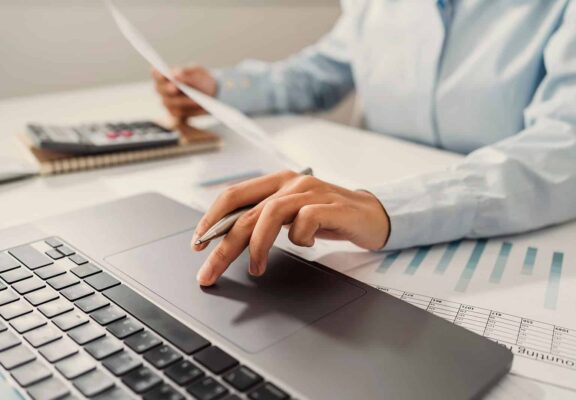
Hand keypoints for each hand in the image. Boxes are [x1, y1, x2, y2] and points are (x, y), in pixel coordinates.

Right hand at [152, 65, 216, 121]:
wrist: (211, 94)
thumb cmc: (201, 80)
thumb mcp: (198, 73)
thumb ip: (187, 74)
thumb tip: (175, 74)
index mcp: (165, 77)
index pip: (157, 75)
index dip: (158, 75)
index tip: (163, 73)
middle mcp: (163, 92)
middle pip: (161, 91)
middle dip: (168, 89)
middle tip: (175, 87)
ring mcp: (169, 106)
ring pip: (171, 105)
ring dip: (183, 103)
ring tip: (195, 101)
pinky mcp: (178, 118)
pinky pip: (179, 121)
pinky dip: (186, 119)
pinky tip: (194, 118)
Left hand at [191, 170, 389, 285]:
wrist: (372, 215)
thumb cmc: (327, 216)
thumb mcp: (291, 215)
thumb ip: (264, 219)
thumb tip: (227, 237)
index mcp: (276, 182)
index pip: (234, 195)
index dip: (212, 219)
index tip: (198, 244)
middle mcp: (290, 182)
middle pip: (246, 212)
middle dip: (223, 244)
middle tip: (209, 271)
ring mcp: (311, 192)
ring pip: (270, 214)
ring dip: (257, 245)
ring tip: (256, 268)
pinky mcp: (330, 206)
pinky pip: (303, 222)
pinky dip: (299, 238)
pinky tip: (307, 244)